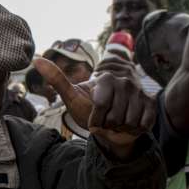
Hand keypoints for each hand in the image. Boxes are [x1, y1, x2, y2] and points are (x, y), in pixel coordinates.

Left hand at [34, 58, 154, 156]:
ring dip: (120, 129)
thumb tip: (36, 59)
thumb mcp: (72, 96)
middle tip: (105, 121)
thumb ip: (57, 79)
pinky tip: (128, 124)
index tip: (93, 117)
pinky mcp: (151, 104)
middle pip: (114, 118)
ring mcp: (140, 93)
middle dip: (106, 126)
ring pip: (129, 123)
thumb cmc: (88, 108)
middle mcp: (126, 82)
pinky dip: (134, 130)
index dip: (94, 120)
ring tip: (115, 122)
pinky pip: (143, 125)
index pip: (100, 107)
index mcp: (107, 78)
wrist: (109, 121)